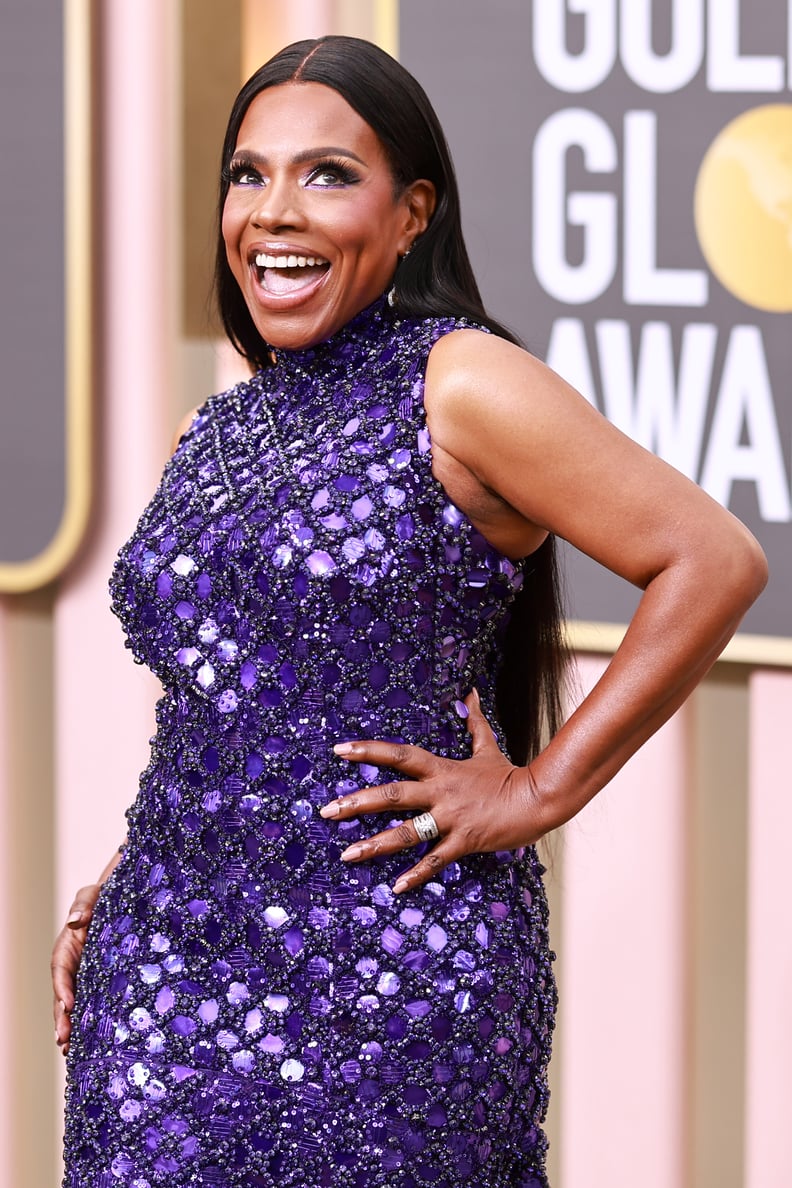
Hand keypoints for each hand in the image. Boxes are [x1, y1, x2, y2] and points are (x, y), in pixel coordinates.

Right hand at [51, 883, 101, 1055]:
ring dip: (72, 1029)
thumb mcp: (92, 895)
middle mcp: (73, 968)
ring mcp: (86, 979)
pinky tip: (92, 1045)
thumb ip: (84, 904)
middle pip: (63, 996)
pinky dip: (90, 1025)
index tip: (68, 1005)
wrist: (125, 901)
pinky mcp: (102, 986)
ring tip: (70, 1051)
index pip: (60, 970)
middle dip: (62, 1019)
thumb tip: (75, 920)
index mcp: (67, 948)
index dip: (62, 988)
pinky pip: (93, 1006)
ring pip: (76, 1007)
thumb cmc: (104, 897)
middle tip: (63, 1040)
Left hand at [319, 689, 547, 893]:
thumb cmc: (509, 774)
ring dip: (375, 844)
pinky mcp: (465, 841)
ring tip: (347, 855)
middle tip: (326, 812)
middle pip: (392, 794)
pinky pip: (436, 860)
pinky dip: (416, 875)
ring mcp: (451, 818)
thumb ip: (474, 721)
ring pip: (407, 831)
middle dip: (357, 803)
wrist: (539, 799)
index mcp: (441, 769)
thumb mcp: (488, 747)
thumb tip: (471, 693)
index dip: (368, 751)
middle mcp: (441, 792)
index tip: (339, 750)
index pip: (398, 755)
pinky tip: (395, 887)